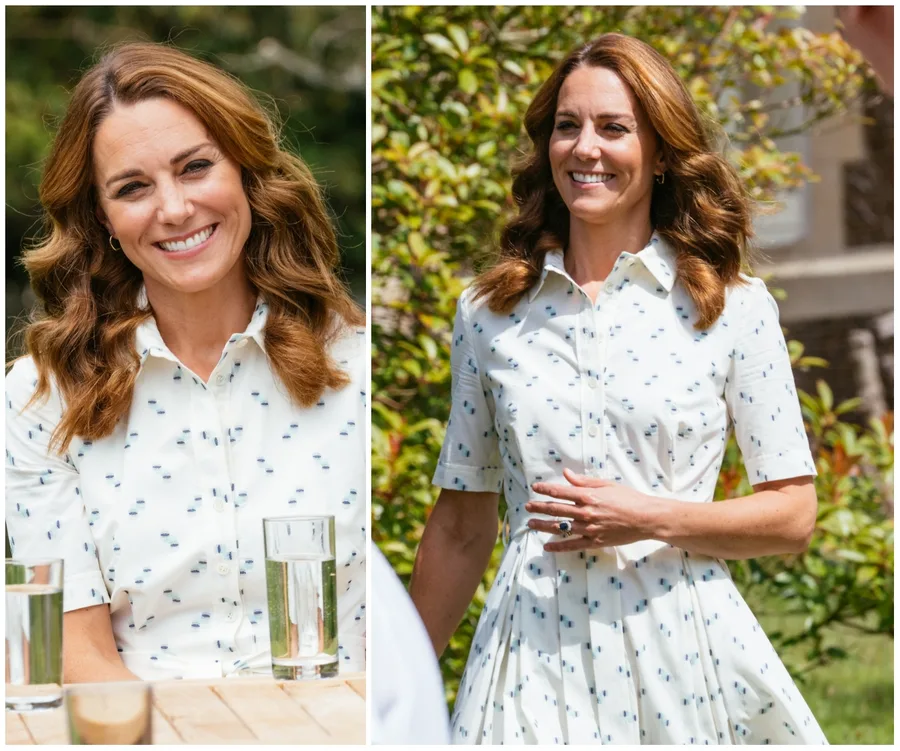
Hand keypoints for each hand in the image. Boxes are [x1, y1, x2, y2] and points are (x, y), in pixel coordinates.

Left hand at [525, 468, 659, 551]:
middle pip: (556, 509)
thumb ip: (584, 481)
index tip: (534, 487)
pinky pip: (572, 545)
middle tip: (527, 506)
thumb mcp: (607, 484)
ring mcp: (589, 529)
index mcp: (588, 496)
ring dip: (543, 525)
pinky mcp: (594, 542)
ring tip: (531, 524)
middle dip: (539, 507)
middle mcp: (586, 512)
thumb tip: (566, 474)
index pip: (560, 492)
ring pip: (560, 527)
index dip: (545, 489)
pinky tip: (547, 547)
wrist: (646, 518)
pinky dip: (559, 547)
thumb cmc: (628, 498)